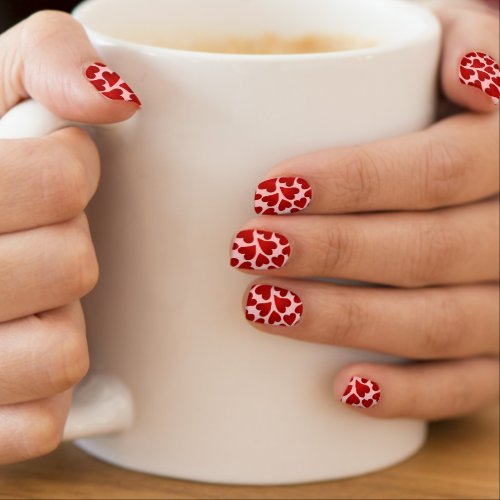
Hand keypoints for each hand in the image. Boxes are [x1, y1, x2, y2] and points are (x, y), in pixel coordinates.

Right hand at [0, 11, 140, 463]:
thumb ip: (52, 59)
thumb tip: (115, 97)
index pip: (59, 179)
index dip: (72, 171)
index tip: (53, 169)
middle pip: (70, 266)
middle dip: (66, 247)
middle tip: (28, 238)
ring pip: (61, 351)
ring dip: (57, 322)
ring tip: (19, 301)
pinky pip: (42, 420)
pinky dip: (45, 392)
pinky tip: (15, 353)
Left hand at [231, 5, 498, 417]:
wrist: (481, 177)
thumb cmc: (449, 104)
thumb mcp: (455, 44)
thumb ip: (465, 34)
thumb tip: (470, 77)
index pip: (441, 168)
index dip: (357, 181)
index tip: (270, 189)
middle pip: (432, 249)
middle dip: (332, 252)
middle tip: (249, 247)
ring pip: (443, 322)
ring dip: (348, 320)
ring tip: (264, 306)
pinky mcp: (499, 351)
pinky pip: (470, 384)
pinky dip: (410, 394)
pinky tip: (344, 388)